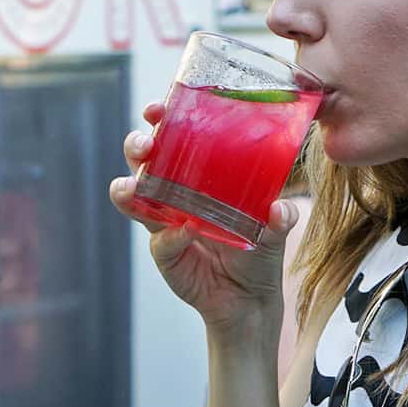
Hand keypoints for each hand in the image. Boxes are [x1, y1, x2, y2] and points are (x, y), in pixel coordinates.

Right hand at [108, 102, 301, 327]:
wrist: (249, 298)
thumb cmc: (257, 249)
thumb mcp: (273, 228)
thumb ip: (278, 218)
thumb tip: (280, 208)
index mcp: (195, 174)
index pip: (171, 138)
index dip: (159, 120)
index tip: (156, 109)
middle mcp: (173, 193)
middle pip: (142, 161)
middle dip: (136, 147)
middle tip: (144, 146)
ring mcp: (164, 222)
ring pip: (133, 198)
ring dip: (127, 190)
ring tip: (130, 188)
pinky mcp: (164, 252)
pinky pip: (161, 240)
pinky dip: (171, 236)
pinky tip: (186, 233)